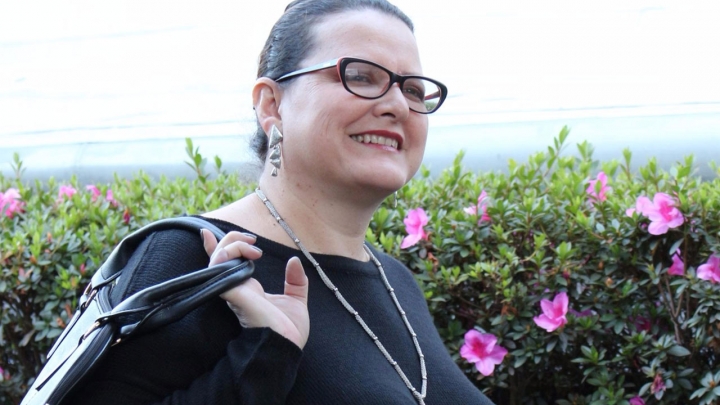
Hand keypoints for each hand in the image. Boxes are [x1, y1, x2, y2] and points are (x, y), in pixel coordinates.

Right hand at [200, 229, 309, 348]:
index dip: (215, 247)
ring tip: (254, 249)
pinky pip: (220, 270)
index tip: (209, 232)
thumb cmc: (289, 331)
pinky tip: (248, 255)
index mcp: (248, 289)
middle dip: (231, 239)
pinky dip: (228, 256)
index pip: (225, 263)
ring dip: (233, 244)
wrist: (287, 346)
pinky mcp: (234, 293)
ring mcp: (233, 290)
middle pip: (218, 256)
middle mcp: (237, 288)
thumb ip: (295, 281)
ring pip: (217, 259)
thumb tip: (294, 261)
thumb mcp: (296, 300)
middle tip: (253, 242)